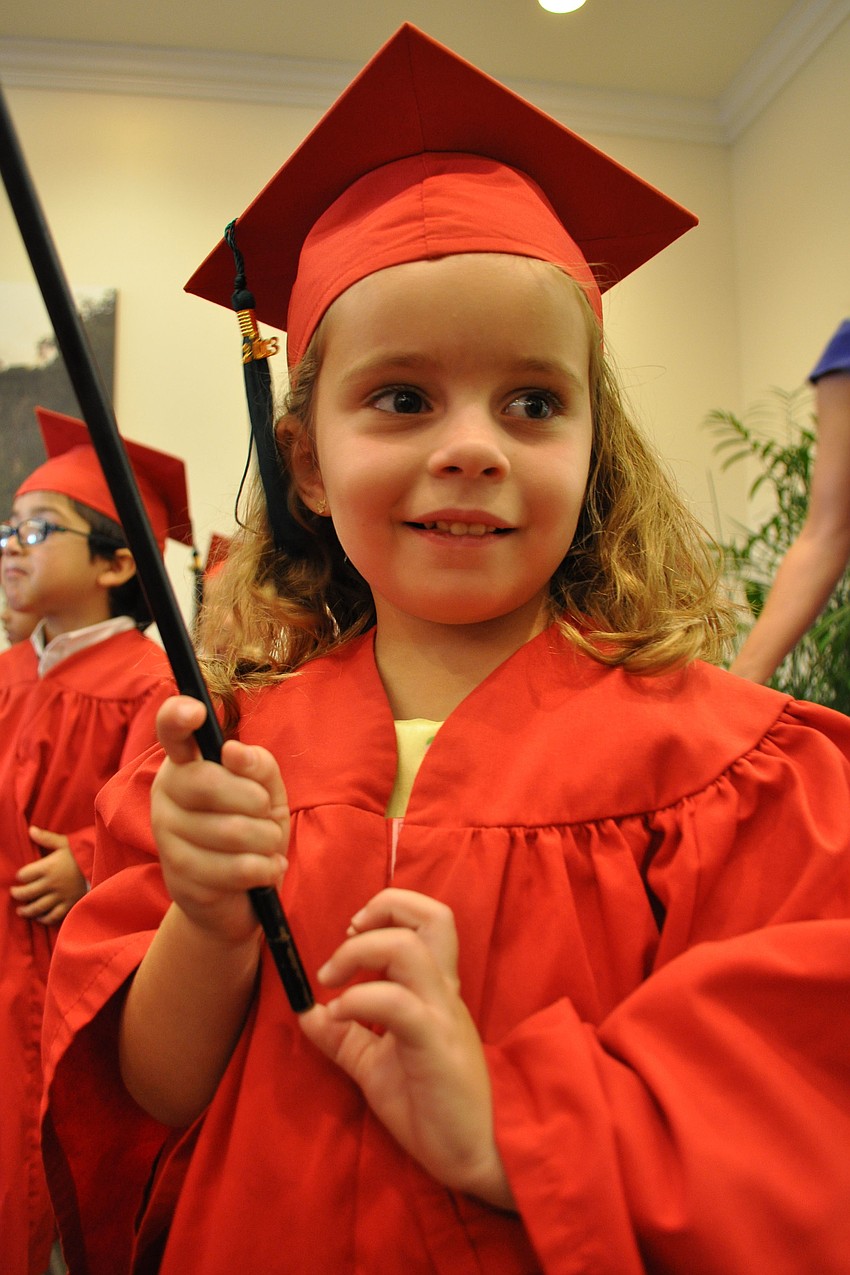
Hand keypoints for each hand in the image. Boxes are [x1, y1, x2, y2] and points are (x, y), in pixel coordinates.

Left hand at [12, 830, 86, 924]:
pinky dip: (43, 919)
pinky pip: (52, 917)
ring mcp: (61, 896)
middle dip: (17, 894)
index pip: (24, 875)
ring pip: (36, 908)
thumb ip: (46, 838)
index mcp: (49, 867)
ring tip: (21, 909)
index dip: (20, 876)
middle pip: (26, 893)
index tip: (20, 877)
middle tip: (15, 893)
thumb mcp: (64, 843)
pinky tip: (39, 917)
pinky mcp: (69, 905)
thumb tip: (30, 829)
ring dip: (26, 910)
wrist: (103, 865)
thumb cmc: (81, 854)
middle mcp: (52, 883)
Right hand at [151, 696, 289, 945]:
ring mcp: (167, 837)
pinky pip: (236, 868)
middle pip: (210, 783)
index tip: (195, 711)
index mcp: (185, 764)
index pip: (170, 730)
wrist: (236, 899)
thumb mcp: (265, 793)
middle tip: (266, 815)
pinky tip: (266, 870)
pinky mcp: (179, 877)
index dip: (178, 716)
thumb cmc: (250, 832)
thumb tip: (234, 752)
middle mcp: (166, 795)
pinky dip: (266, 869)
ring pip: (231, 830)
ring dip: (267, 841)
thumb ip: (258, 765)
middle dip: (257, 802)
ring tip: (268, 847)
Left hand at [299, 888, 513, 1209]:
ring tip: (332, 981)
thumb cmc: (429, 1105)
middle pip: (431, 916)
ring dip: (359, 952)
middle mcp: (443, 991)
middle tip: (345, 942)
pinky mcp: (434, 1043)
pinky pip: (397, 1003)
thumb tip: (306, 1012)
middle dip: (380, 909)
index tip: (351, 932)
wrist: (469, 1155)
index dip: (389, 909)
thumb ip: (343, 1036)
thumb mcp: (375, 1065)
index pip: (429, 919)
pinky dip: (359, 999)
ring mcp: (441, 1014)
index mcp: (434, 989)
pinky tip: (339, 1015)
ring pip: (409, 949)